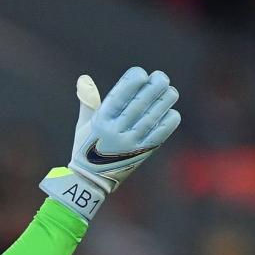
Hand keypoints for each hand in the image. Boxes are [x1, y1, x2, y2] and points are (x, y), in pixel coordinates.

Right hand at [40, 67, 180, 221]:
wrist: (91, 181)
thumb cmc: (87, 147)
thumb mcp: (84, 124)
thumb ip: (88, 100)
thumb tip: (84, 78)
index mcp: (101, 121)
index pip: (120, 95)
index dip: (133, 81)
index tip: (141, 73)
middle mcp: (115, 131)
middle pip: (140, 103)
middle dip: (154, 86)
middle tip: (161, 78)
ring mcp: (130, 143)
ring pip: (153, 115)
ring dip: (165, 100)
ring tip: (170, 92)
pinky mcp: (142, 153)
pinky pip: (160, 133)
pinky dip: (168, 120)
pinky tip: (170, 111)